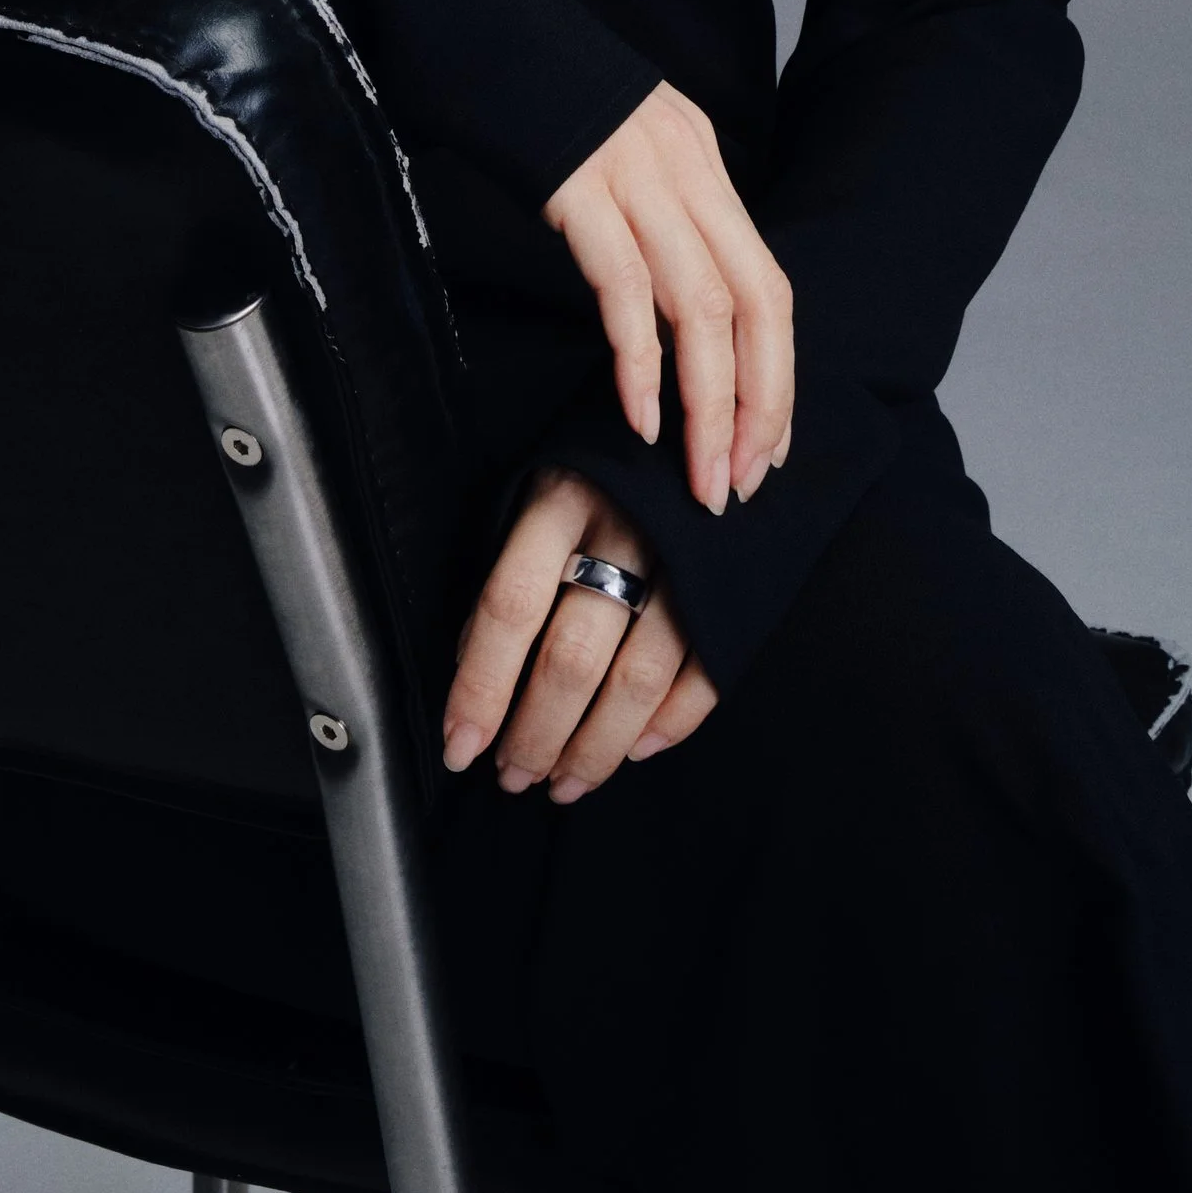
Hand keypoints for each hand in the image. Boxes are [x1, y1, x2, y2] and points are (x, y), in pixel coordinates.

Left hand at [443, 469, 716, 800]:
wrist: (709, 409)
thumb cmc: (601, 462)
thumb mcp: (542, 483)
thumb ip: (512, 566)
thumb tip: (470, 663)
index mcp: (561, 497)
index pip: (509, 607)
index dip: (480, 686)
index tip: (459, 746)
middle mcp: (623, 529)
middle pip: (572, 656)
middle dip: (537, 733)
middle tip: (514, 777)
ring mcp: (685, 560)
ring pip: (637, 679)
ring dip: (595, 747)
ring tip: (564, 783)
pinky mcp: (732, 583)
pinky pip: (703, 672)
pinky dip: (670, 724)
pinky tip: (634, 751)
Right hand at [545, 79, 793, 514]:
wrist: (465, 14)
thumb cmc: (524, 92)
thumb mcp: (612, 146)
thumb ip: (650, 210)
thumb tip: (666, 304)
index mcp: (700, 158)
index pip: (768, 283)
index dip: (776, 373)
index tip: (765, 446)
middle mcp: (684, 164)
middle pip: (755, 301)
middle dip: (759, 403)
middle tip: (741, 481)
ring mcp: (634, 172)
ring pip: (703, 305)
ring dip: (709, 404)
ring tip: (700, 476)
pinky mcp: (578, 185)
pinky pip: (627, 285)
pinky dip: (639, 360)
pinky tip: (639, 416)